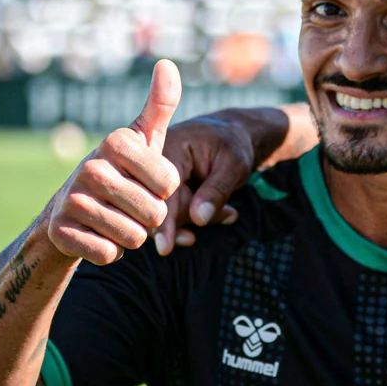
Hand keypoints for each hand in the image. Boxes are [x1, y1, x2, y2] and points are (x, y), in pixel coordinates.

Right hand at [46, 60, 181, 264]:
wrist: (70, 211)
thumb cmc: (121, 171)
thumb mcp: (143, 139)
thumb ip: (160, 105)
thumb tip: (167, 63)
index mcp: (116, 142)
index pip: (170, 184)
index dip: (164, 190)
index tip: (145, 180)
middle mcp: (91, 166)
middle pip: (154, 214)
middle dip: (150, 218)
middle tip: (130, 205)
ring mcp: (72, 199)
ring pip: (134, 237)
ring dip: (132, 237)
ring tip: (115, 219)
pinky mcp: (60, 232)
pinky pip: (110, 254)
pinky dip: (110, 252)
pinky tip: (97, 235)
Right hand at [155, 114, 254, 252]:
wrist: (231, 137)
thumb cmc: (233, 145)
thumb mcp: (234, 163)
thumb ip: (217, 190)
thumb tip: (199, 219)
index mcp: (168, 147)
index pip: (162, 191)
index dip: (165, 221)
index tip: (165, 248)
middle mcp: (152, 163)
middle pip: (159, 206)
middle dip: (193, 217)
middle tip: (229, 214)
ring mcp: (152, 178)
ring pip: (164, 214)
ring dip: (197, 218)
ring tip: (229, 212)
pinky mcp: (158, 190)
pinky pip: (169, 214)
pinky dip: (194, 218)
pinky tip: (223, 213)